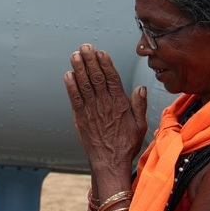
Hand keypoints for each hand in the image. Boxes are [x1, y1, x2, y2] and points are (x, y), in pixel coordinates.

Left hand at [62, 44, 147, 183]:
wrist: (109, 163)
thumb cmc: (126, 145)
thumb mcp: (140, 125)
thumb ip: (140, 105)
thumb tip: (141, 88)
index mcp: (120, 105)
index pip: (112, 79)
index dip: (106, 64)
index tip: (101, 52)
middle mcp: (105, 105)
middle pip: (97, 78)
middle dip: (90, 61)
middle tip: (85, 47)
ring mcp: (92, 111)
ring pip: (84, 86)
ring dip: (79, 69)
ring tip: (75, 55)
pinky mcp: (81, 119)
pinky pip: (75, 99)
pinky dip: (71, 86)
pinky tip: (68, 75)